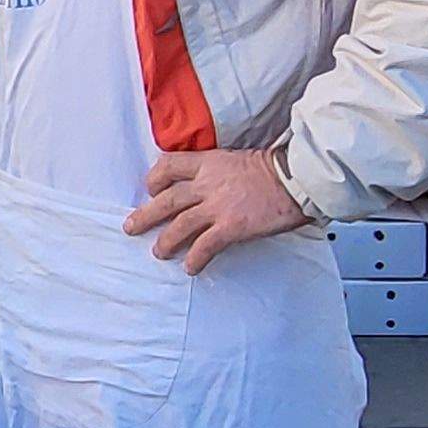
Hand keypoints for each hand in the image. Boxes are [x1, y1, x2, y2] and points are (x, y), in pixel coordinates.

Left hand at [120, 149, 306, 273]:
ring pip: (180, 225)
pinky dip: (195, 258)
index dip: (155, 179)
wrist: (296, 179)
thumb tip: (209, 186)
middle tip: (131, 227)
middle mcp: (208, 184)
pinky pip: (205, 246)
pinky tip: (190, 268)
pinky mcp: (231, 227)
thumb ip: (219, 171)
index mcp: (209, 163)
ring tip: (158, 252)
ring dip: (166, 241)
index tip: (151, 189)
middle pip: (167, 199)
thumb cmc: (275, 170)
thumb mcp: (238, 159)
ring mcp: (218, 206)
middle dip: (146, 215)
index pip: (169, 165)